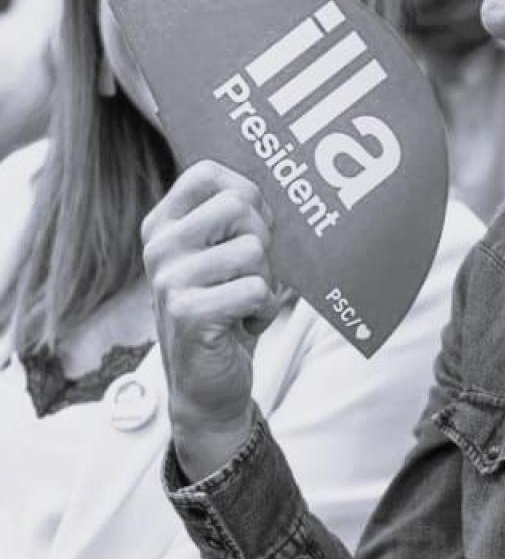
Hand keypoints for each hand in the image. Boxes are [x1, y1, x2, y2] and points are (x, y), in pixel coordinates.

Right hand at [142, 159, 282, 480]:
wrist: (209, 385)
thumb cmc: (230, 309)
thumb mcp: (228, 257)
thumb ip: (242, 219)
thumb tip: (290, 179)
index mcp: (165, 223)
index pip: (209, 173)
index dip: (248, 196)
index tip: (250, 229)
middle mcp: (160, 245)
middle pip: (239, 205)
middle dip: (263, 241)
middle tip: (249, 274)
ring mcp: (169, 278)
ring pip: (252, 250)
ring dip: (264, 282)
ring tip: (243, 303)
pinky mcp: (186, 312)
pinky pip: (256, 289)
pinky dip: (264, 311)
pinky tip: (243, 325)